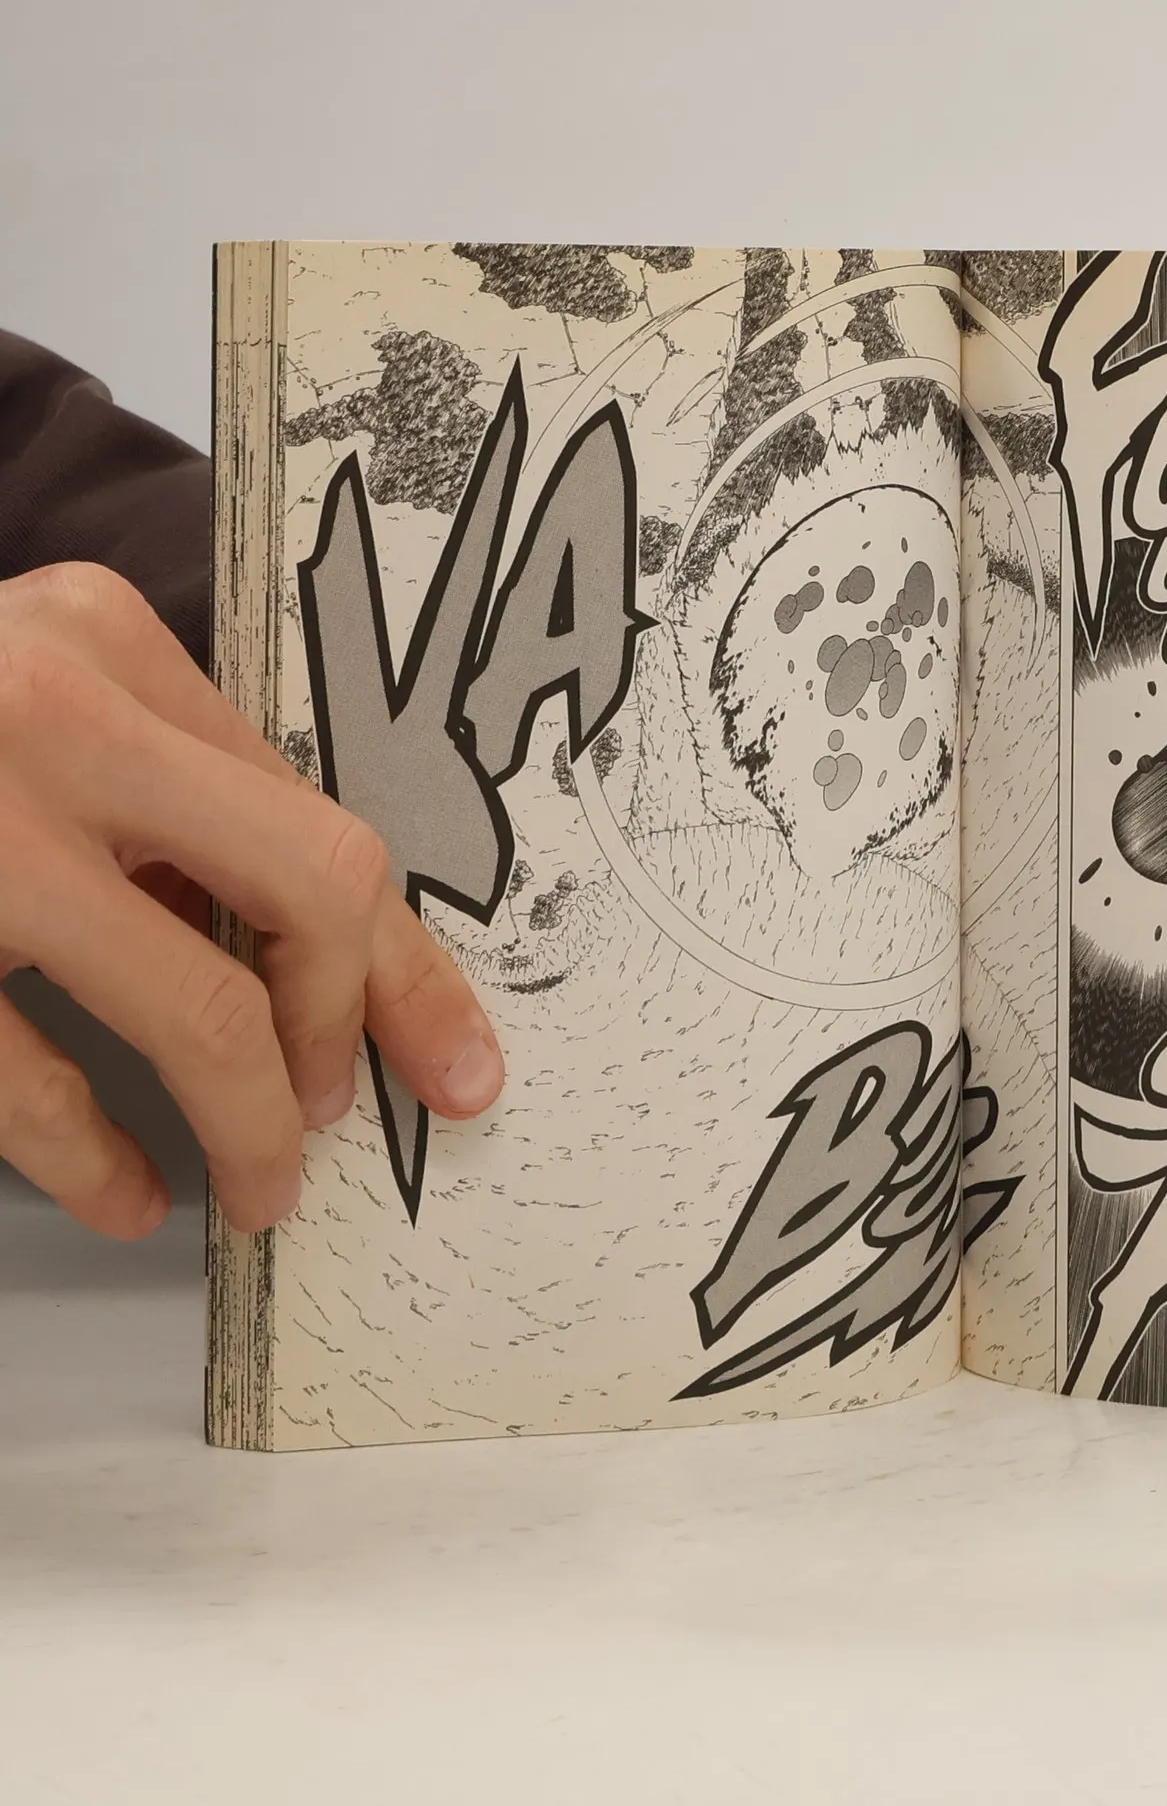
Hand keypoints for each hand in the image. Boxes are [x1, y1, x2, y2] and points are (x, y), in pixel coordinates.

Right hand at [0, 564, 503, 1238]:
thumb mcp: (37, 701)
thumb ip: (162, 791)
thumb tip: (312, 960)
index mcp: (104, 642)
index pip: (317, 819)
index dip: (398, 959)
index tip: (455, 1057)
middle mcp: (49, 714)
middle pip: (309, 889)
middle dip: (348, 1027)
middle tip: (337, 1113)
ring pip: (192, 1009)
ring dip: (248, 1125)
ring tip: (257, 1185)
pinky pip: (19, 1073)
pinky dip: (89, 1153)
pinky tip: (123, 1191)